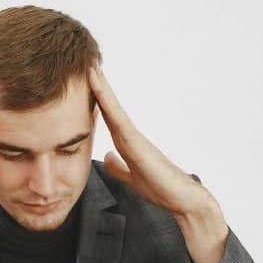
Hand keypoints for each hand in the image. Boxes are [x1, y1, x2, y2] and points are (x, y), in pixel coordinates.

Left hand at [89, 65, 230, 262]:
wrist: (182, 200)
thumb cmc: (161, 190)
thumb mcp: (131, 178)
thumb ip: (120, 167)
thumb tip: (108, 157)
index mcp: (125, 143)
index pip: (104, 115)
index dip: (93, 98)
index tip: (81, 81)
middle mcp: (128, 135)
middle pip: (107, 105)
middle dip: (95, 84)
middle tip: (82, 61)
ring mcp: (133, 137)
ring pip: (112, 106)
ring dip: (99, 85)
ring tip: (88, 64)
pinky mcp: (137, 143)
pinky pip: (117, 117)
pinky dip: (106, 100)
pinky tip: (96, 86)